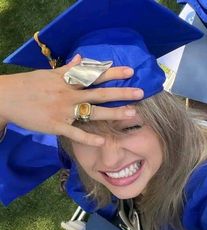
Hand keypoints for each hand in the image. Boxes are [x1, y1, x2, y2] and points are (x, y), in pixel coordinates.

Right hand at [0, 55, 142, 145]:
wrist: (8, 97)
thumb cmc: (30, 84)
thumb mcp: (48, 73)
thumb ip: (67, 68)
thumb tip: (81, 58)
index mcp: (68, 81)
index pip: (94, 75)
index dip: (113, 72)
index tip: (131, 71)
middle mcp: (69, 95)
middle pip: (100, 93)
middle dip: (121, 93)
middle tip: (140, 93)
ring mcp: (64, 111)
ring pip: (93, 112)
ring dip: (113, 113)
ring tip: (132, 114)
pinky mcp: (56, 126)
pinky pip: (75, 133)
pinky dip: (89, 138)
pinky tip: (103, 142)